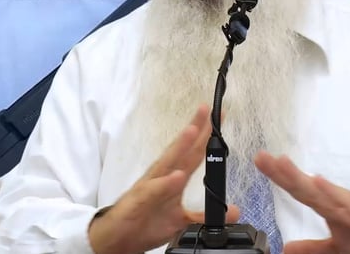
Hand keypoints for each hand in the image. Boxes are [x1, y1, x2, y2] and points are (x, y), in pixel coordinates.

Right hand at [88, 105, 240, 253]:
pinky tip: (177, 176)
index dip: (207, 136)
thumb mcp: (181, 221)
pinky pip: (153, 191)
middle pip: (181, 149)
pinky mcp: (138, 201)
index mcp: (173, 177)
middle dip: (194, 129)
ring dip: (180, 146)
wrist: (117, 239)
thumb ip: (204, 214)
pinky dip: (165, 183)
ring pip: (167, 163)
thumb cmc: (145, 222)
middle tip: (207, 110)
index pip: (194, 153)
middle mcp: (162, 176)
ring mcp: (149, 186)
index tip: (219, 117)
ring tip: (193, 131)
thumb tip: (232, 212)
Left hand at [255, 151, 349, 253]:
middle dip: (282, 171)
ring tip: (281, 163)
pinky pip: (345, 203)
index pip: (298, 189)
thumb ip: (312, 247)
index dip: (278, 176)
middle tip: (261, 157)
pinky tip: (318, 181)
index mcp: (327, 207)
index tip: (259, 161)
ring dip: (300, 177)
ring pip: (320, 190)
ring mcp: (348, 206)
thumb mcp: (337, 247)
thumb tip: (286, 248)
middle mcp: (334, 202)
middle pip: (303, 185)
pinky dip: (330, 191)